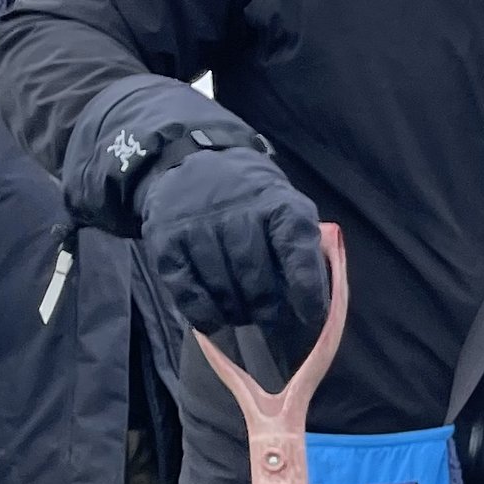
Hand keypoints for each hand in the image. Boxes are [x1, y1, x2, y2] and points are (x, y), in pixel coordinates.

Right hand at [137, 140, 328, 340]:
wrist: (194, 162)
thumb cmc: (253, 200)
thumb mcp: (286, 208)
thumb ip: (300, 249)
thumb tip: (316, 306)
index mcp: (277, 205)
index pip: (296, 249)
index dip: (306, 288)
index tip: (311, 315)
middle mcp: (237, 213)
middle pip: (256, 278)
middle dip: (268, 310)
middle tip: (272, 321)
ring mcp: (199, 226)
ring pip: (222, 288)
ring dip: (236, 312)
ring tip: (243, 315)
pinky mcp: (167, 241)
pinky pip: (186, 289)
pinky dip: (202, 312)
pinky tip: (213, 320)